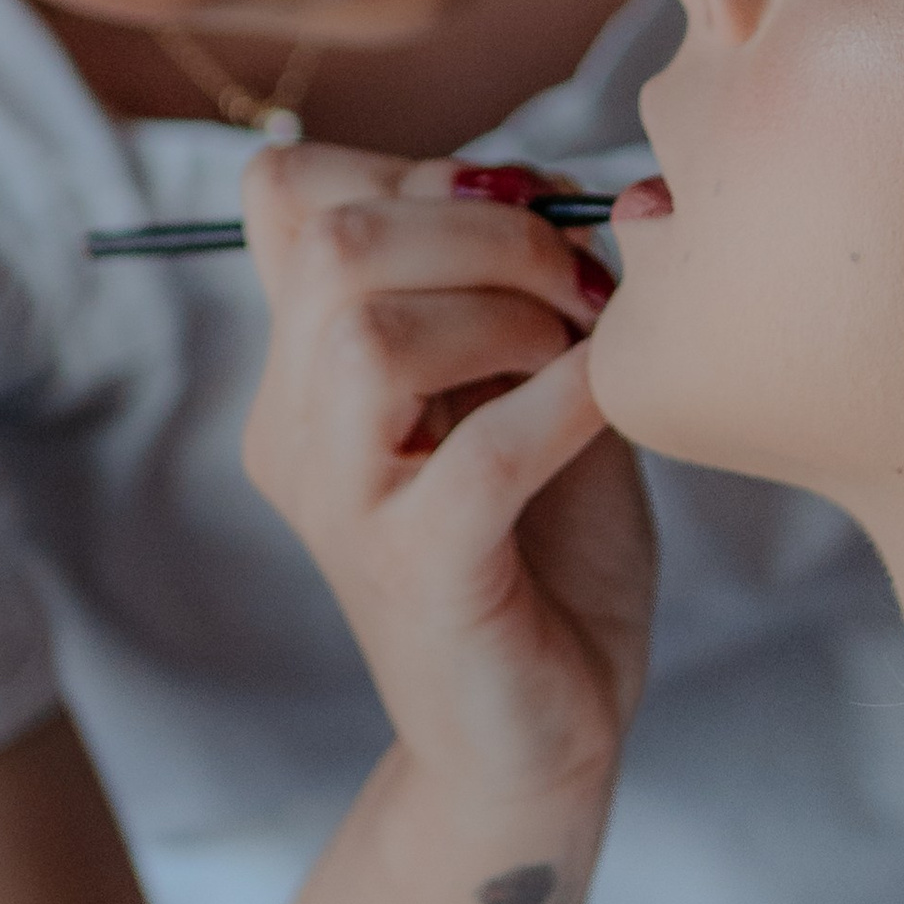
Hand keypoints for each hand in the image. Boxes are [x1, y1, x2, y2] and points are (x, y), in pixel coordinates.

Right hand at [237, 146, 656, 815]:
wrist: (548, 736)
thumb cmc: (549, 546)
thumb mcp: (526, 378)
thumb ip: (512, 279)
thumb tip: (555, 181)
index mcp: (307, 365)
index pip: (290, 192)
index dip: (415, 167)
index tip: (524, 217)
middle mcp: (297, 427)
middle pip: (330, 240)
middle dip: (483, 227)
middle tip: (578, 286)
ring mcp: (345, 505)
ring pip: (369, 331)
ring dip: (509, 310)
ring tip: (580, 348)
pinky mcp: (416, 578)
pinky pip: (477, 453)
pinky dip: (566, 400)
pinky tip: (613, 397)